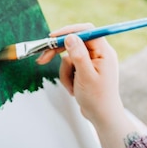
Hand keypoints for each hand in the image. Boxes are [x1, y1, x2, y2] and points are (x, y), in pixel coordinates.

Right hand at [36, 23, 137, 147]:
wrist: (102, 116)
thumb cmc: (97, 99)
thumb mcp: (86, 76)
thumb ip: (78, 55)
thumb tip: (70, 37)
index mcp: (104, 52)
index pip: (86, 31)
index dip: (69, 31)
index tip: (52, 38)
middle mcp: (99, 54)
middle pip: (74, 42)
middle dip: (59, 52)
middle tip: (43, 59)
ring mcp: (91, 62)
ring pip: (69, 57)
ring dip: (65, 72)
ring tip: (72, 87)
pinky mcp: (85, 70)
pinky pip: (70, 67)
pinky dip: (67, 78)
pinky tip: (74, 90)